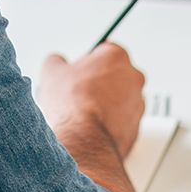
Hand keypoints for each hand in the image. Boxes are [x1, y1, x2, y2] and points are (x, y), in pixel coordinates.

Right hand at [36, 43, 145, 157]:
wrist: (84, 140)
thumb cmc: (73, 105)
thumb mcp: (52, 72)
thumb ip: (56, 61)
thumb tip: (56, 62)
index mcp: (116, 57)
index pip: (103, 51)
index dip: (87, 62)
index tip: (77, 71)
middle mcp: (134, 78)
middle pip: (114, 75)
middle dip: (98, 83)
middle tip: (78, 92)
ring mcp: (138, 104)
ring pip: (120, 100)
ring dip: (105, 104)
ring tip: (82, 113)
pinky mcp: (136, 129)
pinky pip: (121, 121)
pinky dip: (109, 124)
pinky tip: (90, 127)